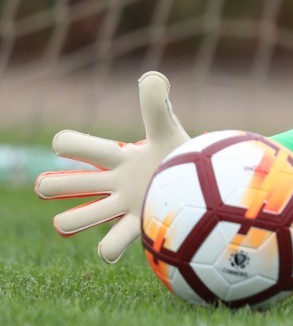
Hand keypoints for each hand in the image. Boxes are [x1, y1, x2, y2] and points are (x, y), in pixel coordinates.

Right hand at [34, 71, 189, 262]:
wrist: (208, 184)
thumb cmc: (184, 156)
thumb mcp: (168, 129)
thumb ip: (157, 105)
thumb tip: (150, 77)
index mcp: (117, 157)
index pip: (74, 145)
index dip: (66, 143)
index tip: (67, 145)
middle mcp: (113, 183)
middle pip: (60, 184)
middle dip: (52, 184)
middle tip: (72, 184)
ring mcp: (122, 207)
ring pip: (73, 220)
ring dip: (72, 219)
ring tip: (89, 214)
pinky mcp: (137, 228)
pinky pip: (108, 246)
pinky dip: (107, 248)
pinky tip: (118, 241)